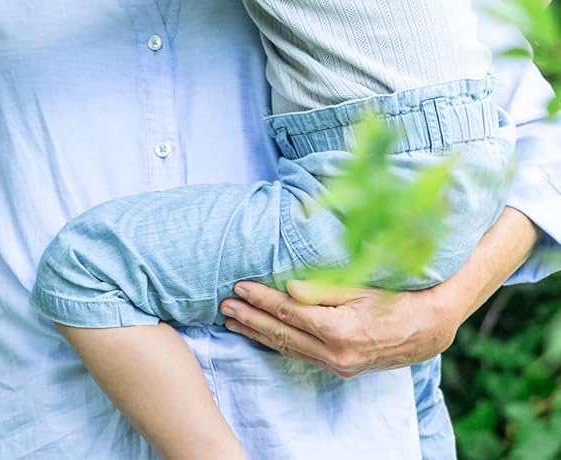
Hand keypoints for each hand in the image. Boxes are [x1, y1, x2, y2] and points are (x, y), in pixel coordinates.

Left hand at [218, 278, 455, 377]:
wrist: (428, 329)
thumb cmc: (396, 300)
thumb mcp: (360, 289)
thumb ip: (323, 290)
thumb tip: (288, 289)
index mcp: (338, 331)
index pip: (287, 312)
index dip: (260, 299)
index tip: (238, 286)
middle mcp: (335, 355)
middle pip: (281, 334)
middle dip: (250, 319)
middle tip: (224, 305)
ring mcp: (338, 365)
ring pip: (288, 348)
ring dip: (258, 333)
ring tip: (233, 321)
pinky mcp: (341, 368)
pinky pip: (301, 355)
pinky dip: (278, 344)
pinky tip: (263, 335)